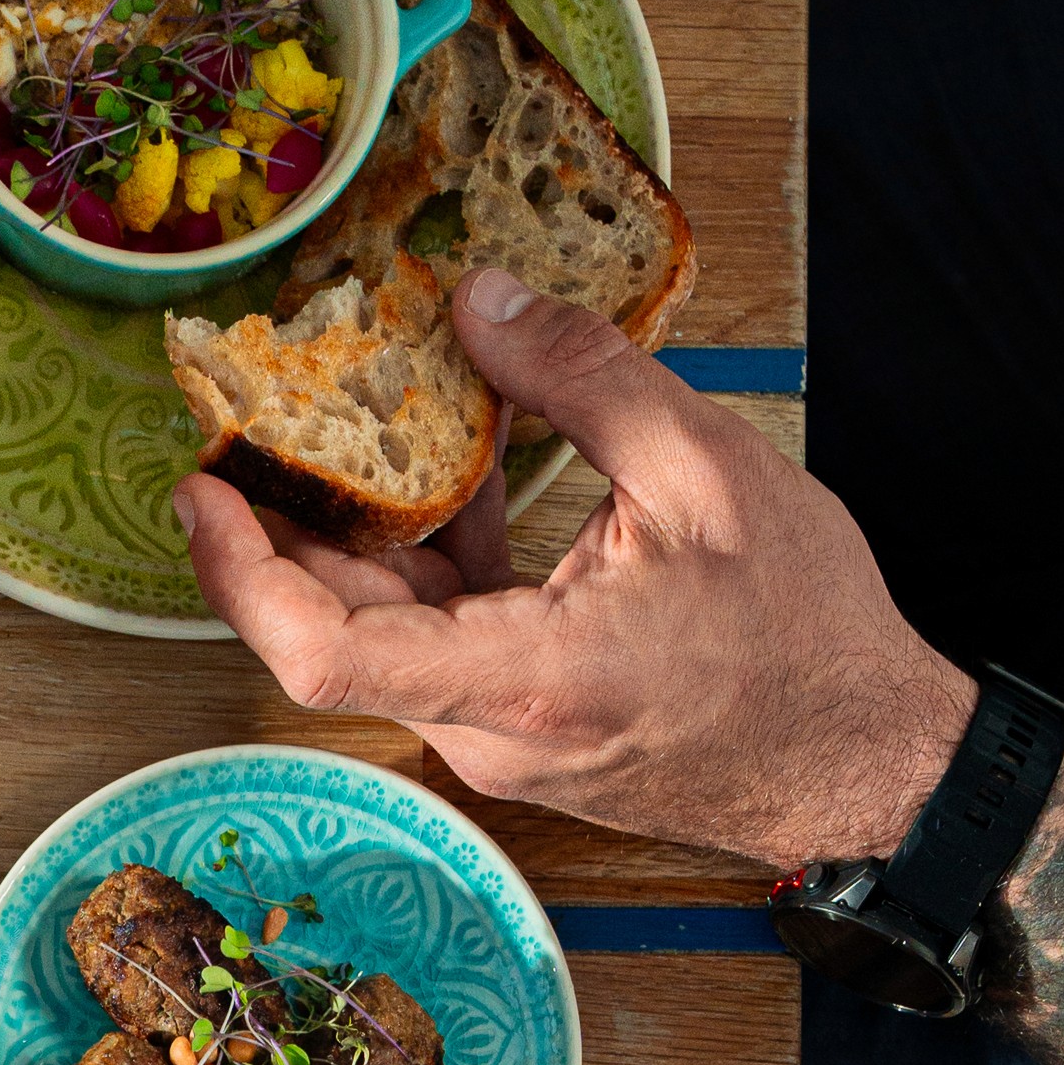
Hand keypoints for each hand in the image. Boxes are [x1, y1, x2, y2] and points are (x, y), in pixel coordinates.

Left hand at [176, 272, 975, 869]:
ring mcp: (498, 734)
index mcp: (528, 675)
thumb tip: (482, 303)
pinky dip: (425, 558)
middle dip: (280, 524)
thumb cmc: (806, 636)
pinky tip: (440, 471)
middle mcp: (488, 726)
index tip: (202, 494)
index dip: (240, 576)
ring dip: (355, 533)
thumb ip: (585, 378)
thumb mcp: (710, 472)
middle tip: (244, 420)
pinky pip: (437, 637)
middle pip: (337, 626)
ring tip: (326, 424)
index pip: (325, 651)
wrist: (862, 761)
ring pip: (387, 628)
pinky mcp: (517, 723)